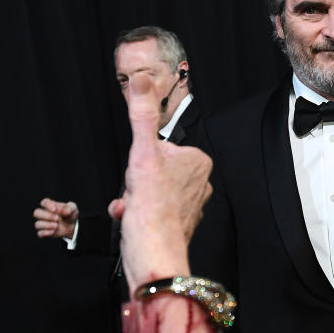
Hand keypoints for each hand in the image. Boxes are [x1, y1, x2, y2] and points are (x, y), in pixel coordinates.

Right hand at [33, 198, 78, 238]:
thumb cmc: (70, 215)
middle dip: (46, 216)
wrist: (72, 226)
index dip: (48, 205)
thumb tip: (65, 211)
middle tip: (57, 218)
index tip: (55, 210)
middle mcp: (44, 214)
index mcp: (50, 205)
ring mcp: (43, 223)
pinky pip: (40, 233)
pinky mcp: (44, 232)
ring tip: (57, 225)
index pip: (44, 202)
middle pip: (36, 213)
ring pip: (37, 224)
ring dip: (47, 225)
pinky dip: (46, 233)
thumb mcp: (73, 209)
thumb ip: (70, 208)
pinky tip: (53, 231)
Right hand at [120, 72, 212, 293]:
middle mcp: (200, 183)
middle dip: (136, 182)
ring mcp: (191, 205)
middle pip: (153, 170)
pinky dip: (137, 214)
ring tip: (134, 209)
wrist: (153, 252)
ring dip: (133, 199)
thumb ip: (142, 115)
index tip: (141, 173)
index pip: (159, 149)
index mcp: (198, 161)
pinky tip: (134, 220)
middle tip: (136, 194)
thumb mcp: (143, 151)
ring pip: (149, 191)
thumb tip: (141, 79)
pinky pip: (150, 211)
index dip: (141, 161)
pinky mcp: (179, 224)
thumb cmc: (152, 206)